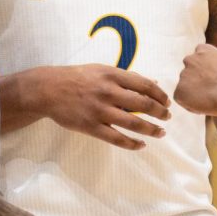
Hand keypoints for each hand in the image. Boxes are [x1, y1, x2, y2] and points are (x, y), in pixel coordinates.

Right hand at [40, 65, 170, 149]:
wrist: (49, 89)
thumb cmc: (79, 78)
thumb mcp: (103, 70)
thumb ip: (128, 77)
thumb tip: (153, 84)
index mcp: (112, 75)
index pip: (144, 85)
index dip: (159, 95)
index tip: (167, 102)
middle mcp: (108, 92)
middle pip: (143, 105)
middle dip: (160, 113)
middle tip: (168, 118)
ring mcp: (99, 110)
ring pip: (133, 124)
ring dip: (151, 130)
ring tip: (161, 133)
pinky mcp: (91, 127)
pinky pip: (116, 138)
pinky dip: (131, 143)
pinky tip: (141, 145)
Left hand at [176, 43, 216, 115]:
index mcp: (203, 50)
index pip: (199, 57)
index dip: (205, 68)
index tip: (213, 77)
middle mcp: (190, 60)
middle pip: (189, 71)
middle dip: (197, 80)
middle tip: (210, 90)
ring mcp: (183, 75)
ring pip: (185, 86)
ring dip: (194, 92)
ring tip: (209, 100)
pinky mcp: (179, 92)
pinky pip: (182, 99)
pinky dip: (190, 104)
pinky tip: (204, 107)